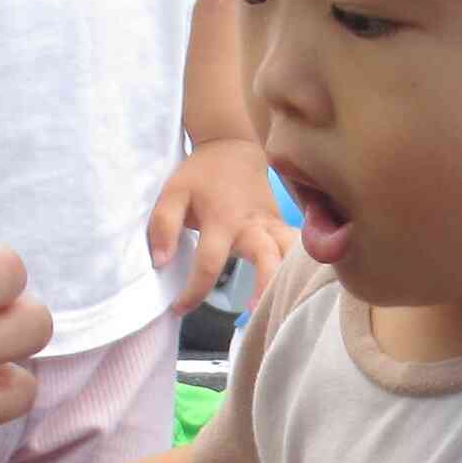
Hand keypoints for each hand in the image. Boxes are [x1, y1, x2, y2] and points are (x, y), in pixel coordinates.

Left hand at [153, 137, 289, 313]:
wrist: (233, 149)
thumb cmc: (200, 175)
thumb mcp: (172, 193)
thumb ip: (163, 227)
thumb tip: (161, 263)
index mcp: (222, 219)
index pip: (209, 263)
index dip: (194, 292)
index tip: (180, 308)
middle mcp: (253, 224)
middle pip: (267, 258)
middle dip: (264, 288)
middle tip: (254, 314)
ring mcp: (272, 225)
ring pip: (291, 253)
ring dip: (290, 278)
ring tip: (283, 304)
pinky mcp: (282, 225)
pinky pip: (296, 248)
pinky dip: (300, 265)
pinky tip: (299, 286)